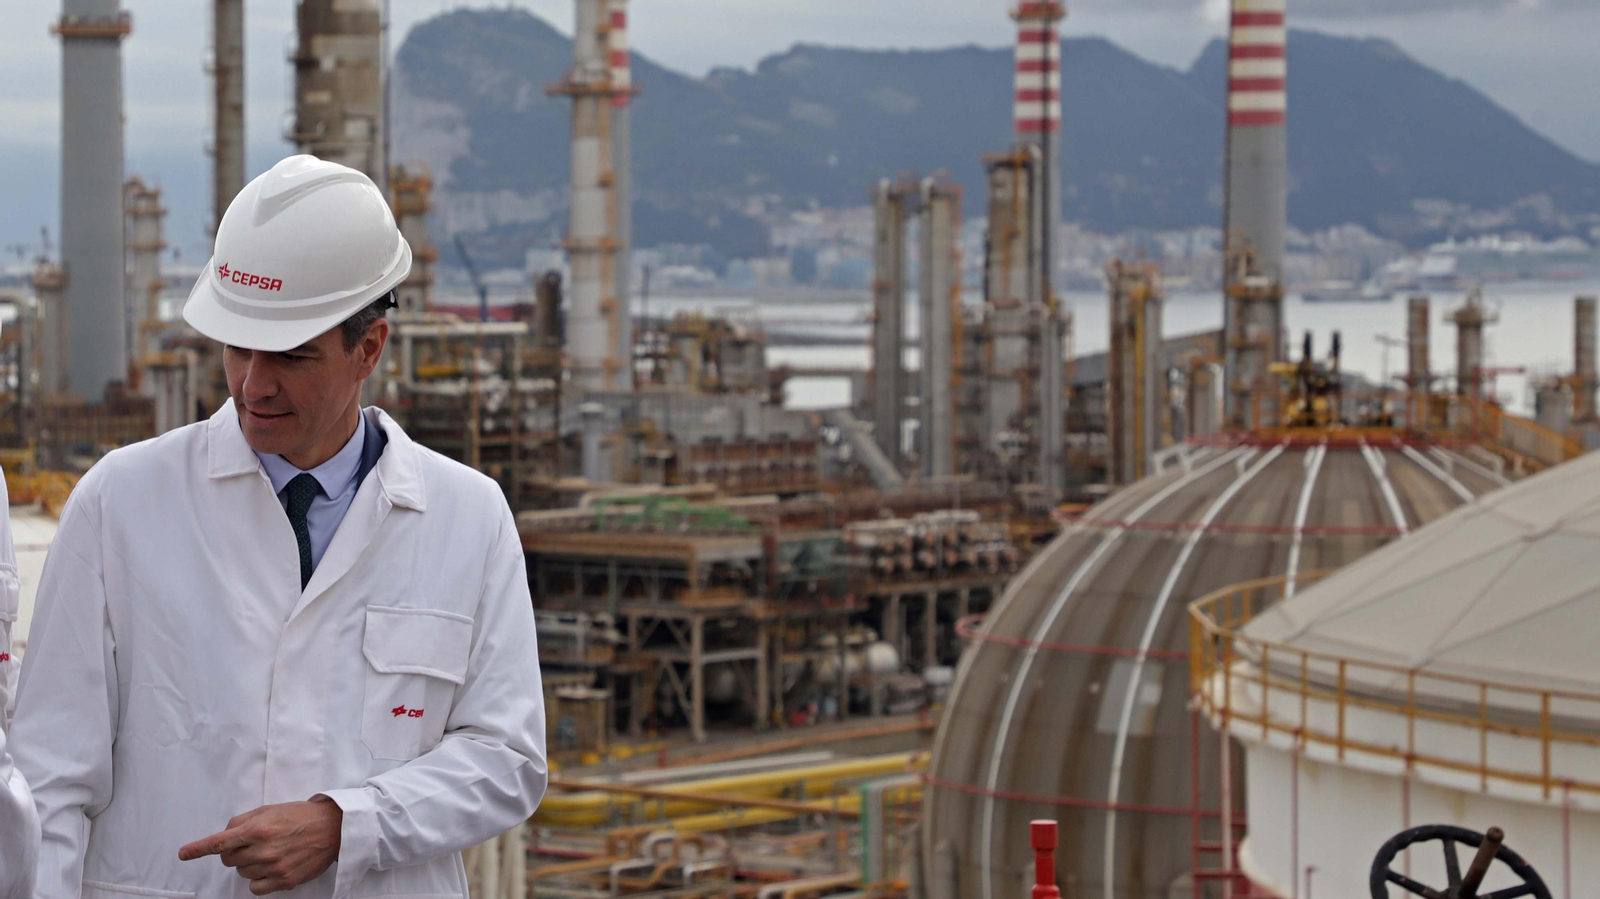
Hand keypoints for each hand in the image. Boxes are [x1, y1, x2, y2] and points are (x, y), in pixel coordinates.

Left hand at [178, 799, 342, 894]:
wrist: (333, 828)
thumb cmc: (302, 816)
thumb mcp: (270, 809)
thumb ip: (244, 821)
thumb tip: (225, 835)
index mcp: (258, 829)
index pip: (219, 842)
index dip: (198, 849)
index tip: (183, 854)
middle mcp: (264, 850)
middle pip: (229, 860)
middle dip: (234, 852)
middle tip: (252, 843)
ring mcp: (274, 868)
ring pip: (242, 873)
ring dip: (249, 864)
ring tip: (270, 852)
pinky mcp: (284, 881)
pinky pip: (255, 888)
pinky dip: (258, 879)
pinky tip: (271, 868)